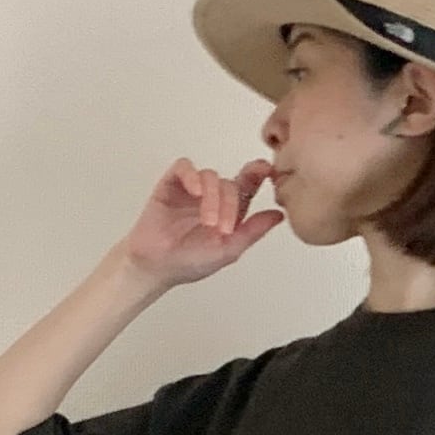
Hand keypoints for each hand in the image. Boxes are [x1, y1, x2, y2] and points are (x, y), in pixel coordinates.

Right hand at [121, 157, 281, 286]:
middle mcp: (212, 196)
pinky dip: (192, 176)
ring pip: (210, 176)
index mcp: (229, 210)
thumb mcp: (228, 250)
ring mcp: (192, 189)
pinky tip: (195, 191)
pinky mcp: (172, 183)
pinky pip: (185, 168)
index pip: (247, 186)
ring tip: (207, 222)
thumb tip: (279, 216)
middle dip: (230, 204)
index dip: (257, 174)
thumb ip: (253, 231)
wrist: (156, 266)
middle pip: (230, 184)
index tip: (265, 170)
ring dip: (212, 198)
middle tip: (223, 228)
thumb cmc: (189, 262)